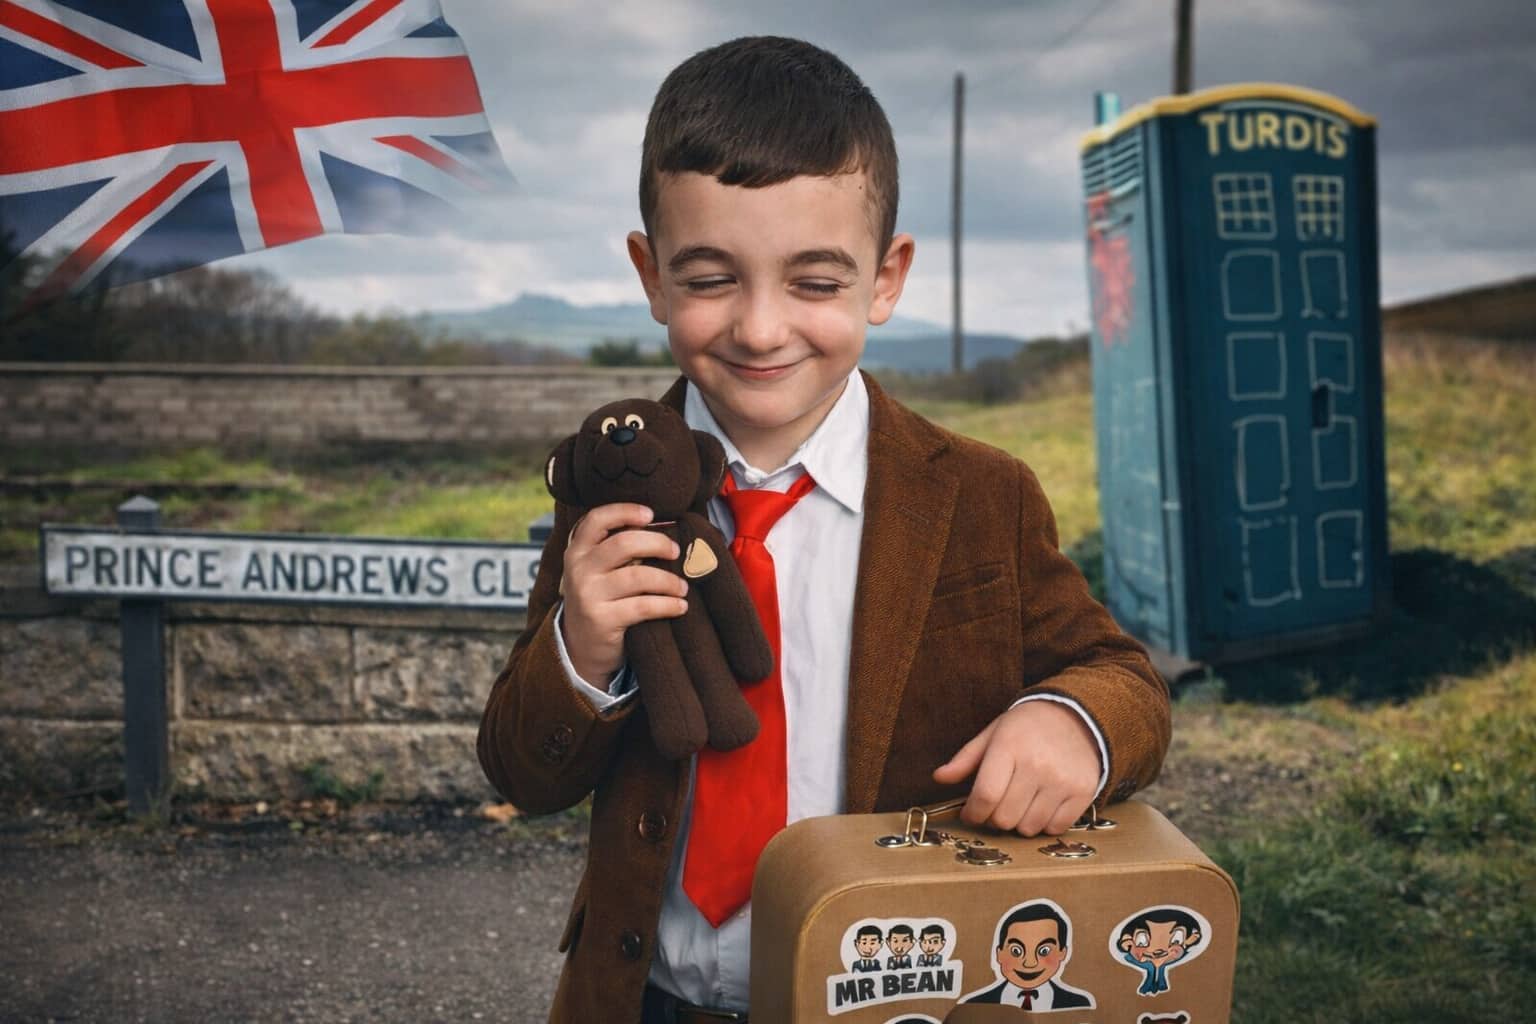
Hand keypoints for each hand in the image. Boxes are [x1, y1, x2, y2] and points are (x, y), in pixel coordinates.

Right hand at [558, 503, 688, 682]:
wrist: (581, 647)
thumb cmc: (601, 599)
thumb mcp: (597, 571)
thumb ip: (618, 551)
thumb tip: (666, 530)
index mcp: (578, 550)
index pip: (596, 519)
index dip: (625, 511)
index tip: (651, 514)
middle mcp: (579, 569)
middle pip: (623, 544)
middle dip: (657, 544)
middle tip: (675, 552)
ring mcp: (588, 595)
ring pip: (638, 576)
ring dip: (669, 580)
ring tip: (683, 587)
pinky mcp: (602, 620)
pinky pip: (644, 606)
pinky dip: (668, 605)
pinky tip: (680, 606)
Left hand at [931, 700, 1100, 836]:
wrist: (1077, 717)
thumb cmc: (1027, 727)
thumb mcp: (993, 733)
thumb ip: (966, 759)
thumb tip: (939, 778)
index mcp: (1009, 746)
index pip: (985, 796)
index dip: (972, 813)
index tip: (970, 814)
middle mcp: (1037, 764)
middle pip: (1004, 817)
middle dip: (993, 818)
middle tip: (996, 807)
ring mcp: (1063, 780)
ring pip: (1029, 828)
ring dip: (1019, 823)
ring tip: (1020, 804)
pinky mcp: (1083, 792)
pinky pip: (1055, 828)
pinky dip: (1044, 824)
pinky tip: (1041, 806)